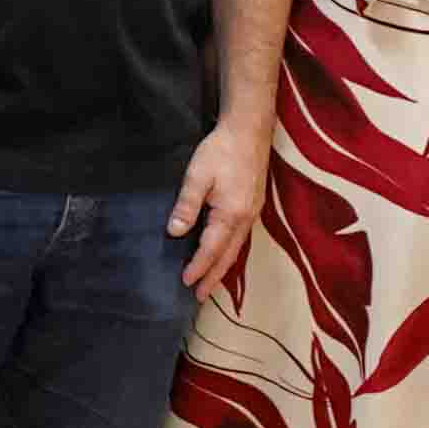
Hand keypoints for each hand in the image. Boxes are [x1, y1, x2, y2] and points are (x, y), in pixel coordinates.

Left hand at [169, 117, 273, 292]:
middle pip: (228, 256)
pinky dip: (231, 252)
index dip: (198, 267)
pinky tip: (223, 254)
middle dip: (213, 277)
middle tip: (200, 297)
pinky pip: (241, 238)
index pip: (211, 249)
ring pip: (237, 248)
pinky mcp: (253, 206)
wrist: (249, 130)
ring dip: (223, 267)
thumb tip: (174, 233)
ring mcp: (252, 213)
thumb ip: (186, 206)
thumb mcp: (197, 177)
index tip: (185, 283)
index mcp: (230, 215)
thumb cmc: (221, 151)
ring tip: (210, 283)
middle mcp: (245, 219)